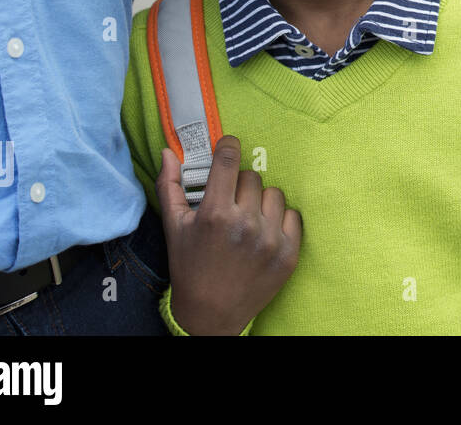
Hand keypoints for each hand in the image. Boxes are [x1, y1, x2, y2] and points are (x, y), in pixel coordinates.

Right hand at [155, 135, 301, 334]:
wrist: (211, 314)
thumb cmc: (189, 267)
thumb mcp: (173, 228)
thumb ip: (170, 186)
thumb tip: (168, 151)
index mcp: (215, 214)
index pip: (229, 160)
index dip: (229, 146)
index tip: (229, 145)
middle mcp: (246, 224)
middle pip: (252, 177)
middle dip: (239, 186)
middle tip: (230, 205)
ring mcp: (270, 239)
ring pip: (274, 193)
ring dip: (261, 202)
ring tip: (246, 221)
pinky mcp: (289, 253)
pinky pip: (292, 214)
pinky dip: (279, 220)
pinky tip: (263, 233)